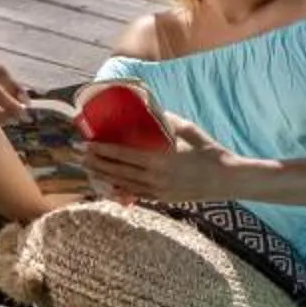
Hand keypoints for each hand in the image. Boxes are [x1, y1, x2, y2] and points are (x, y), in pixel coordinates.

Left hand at [81, 118, 237, 205]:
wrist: (226, 179)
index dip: (102, 149)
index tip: (87, 143)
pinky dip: (119, 188)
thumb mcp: (188, 129)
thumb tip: (149, 107)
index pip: (123, 154)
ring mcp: (157, 191)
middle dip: (96, 162)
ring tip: (88, 168)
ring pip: (122, 184)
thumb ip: (166, 120)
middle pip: (117, 170)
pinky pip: (135, 193)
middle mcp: (155, 177)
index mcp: (160, 158)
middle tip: (79, 155)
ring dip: (103, 176)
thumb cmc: (208, 150)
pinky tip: (109, 184)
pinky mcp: (162, 199)